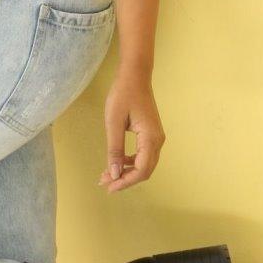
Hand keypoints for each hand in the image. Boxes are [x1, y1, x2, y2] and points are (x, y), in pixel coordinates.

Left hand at [98, 67, 165, 192]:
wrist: (135, 75)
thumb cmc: (123, 94)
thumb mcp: (113, 122)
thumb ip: (114, 149)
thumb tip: (114, 174)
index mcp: (150, 138)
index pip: (142, 170)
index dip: (125, 182)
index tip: (108, 186)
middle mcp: (157, 141)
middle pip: (145, 170)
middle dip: (125, 179)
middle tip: (104, 183)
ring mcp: (156, 137)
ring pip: (144, 164)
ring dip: (127, 171)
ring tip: (107, 175)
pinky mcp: (151, 134)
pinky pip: (143, 155)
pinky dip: (130, 162)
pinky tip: (117, 162)